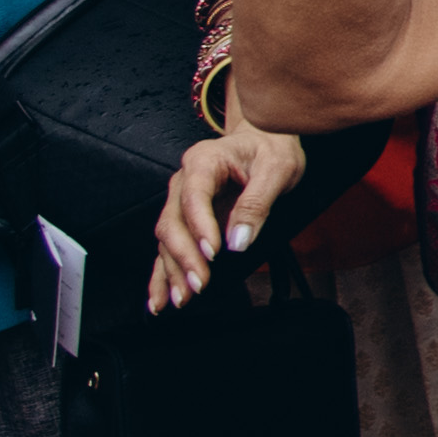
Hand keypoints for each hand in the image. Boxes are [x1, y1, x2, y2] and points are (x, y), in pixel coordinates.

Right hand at [152, 127, 306, 308]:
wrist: (265, 137)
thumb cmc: (272, 148)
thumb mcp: (277, 169)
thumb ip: (257, 202)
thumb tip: (238, 241)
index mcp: (204, 161)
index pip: (193, 196)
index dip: (199, 226)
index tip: (212, 252)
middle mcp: (183, 181)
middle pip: (173, 222)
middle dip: (184, 256)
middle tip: (199, 283)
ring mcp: (180, 201)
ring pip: (167, 239)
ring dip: (172, 271)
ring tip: (180, 300)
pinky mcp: (186, 219)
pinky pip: (169, 247)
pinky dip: (162, 274)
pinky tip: (160, 298)